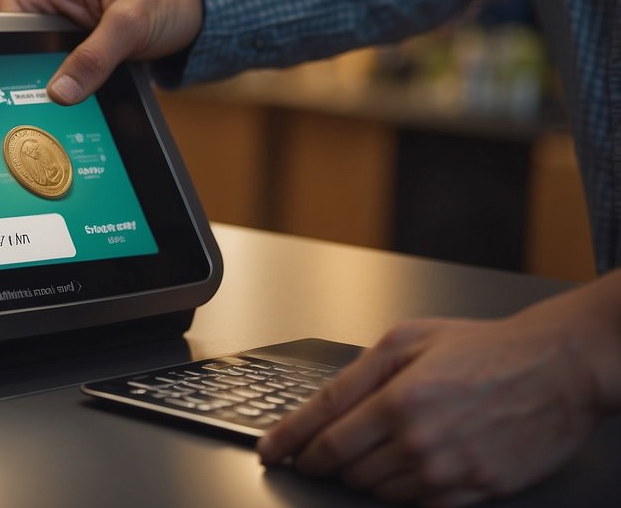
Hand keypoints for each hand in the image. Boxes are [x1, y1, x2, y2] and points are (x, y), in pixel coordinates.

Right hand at [0, 0, 202, 103]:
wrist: (210, 13)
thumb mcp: (131, 24)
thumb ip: (94, 56)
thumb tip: (59, 92)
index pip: (12, 7)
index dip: (3, 34)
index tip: (6, 64)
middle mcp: (69, 11)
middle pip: (28, 42)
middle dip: (31, 68)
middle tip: (35, 98)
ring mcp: (82, 36)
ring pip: (52, 64)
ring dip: (58, 83)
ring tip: (57, 107)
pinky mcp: (98, 56)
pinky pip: (76, 75)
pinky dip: (78, 90)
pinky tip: (80, 109)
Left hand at [258, 276, 620, 505]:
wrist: (558, 369)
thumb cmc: (486, 349)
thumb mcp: (407, 339)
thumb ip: (357, 374)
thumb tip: (320, 406)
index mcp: (398, 398)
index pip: (324, 433)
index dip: (289, 444)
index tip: (272, 452)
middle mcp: (419, 440)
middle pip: (345, 467)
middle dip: (330, 456)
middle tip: (334, 441)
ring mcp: (447, 471)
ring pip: (376, 490)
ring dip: (365, 473)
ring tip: (384, 444)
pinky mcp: (474, 491)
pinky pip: (416, 506)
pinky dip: (402, 490)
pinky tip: (413, 463)